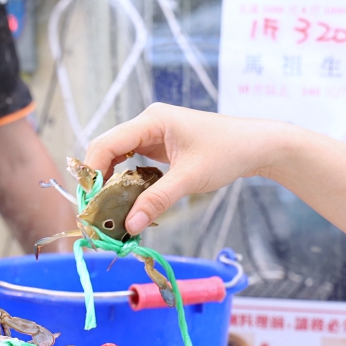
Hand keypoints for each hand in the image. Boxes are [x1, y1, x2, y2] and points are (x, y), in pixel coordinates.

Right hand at [83, 103, 294, 235]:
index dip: (93, 170)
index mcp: (152, 120)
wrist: (256, 146)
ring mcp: (152, 133)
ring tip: (104, 206)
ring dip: (110, 180)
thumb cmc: (228, 152)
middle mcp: (147, 123)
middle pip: (107, 148)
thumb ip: (157, 200)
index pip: (107, 143)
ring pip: (117, 156)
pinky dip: (125, 179)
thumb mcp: (190, 179)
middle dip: (97, 177)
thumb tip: (130, 224)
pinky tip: (124, 198)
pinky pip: (131, 161)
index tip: (89, 199)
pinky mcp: (158, 145)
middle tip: (92, 208)